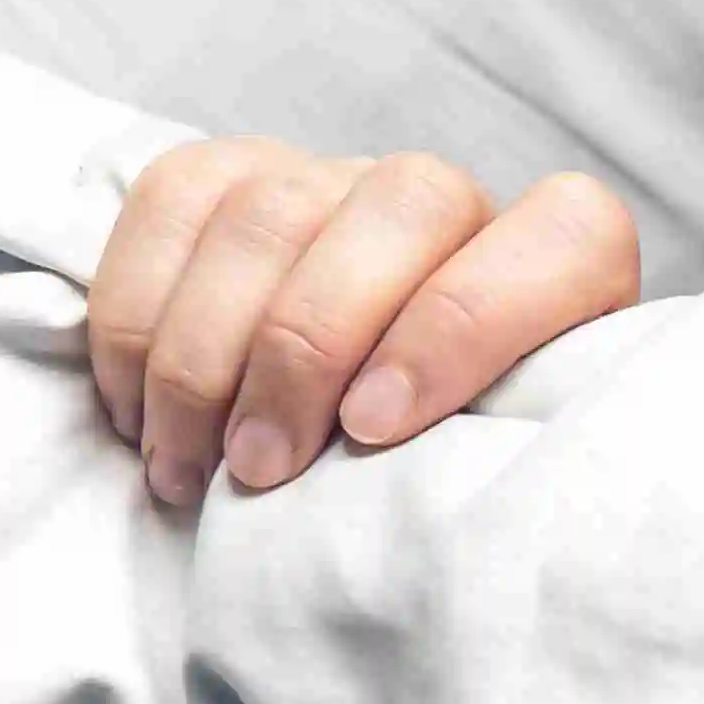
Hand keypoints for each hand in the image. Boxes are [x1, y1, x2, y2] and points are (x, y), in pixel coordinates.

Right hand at [86, 139, 642, 508]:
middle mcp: (448, 204)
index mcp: (559, 267)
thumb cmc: (417, 484)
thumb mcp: (481, 488)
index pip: (565, 238)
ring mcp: (333, 179)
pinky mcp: (228, 175)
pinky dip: (138, 319)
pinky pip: (172, 201)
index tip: (378, 430)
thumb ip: (490, 473)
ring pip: (272, 210)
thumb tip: (435, 527)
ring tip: (188, 472)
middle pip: (404, 205)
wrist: (331, 447)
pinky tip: (138, 416)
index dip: (468, 324)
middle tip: (261, 470)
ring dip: (207, 356)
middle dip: (310, 348)